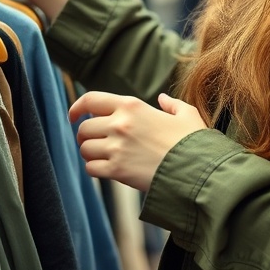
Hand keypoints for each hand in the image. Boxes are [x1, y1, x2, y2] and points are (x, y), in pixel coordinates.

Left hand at [69, 91, 207, 192]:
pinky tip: (107, 170)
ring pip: (85, 148)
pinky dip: (95, 170)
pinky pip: (91, 168)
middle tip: (94, 143)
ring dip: (90, 154)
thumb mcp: (187, 115)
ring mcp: (116, 146)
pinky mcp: (117, 169)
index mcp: (131, 105)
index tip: (72, 116)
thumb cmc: (193, 142)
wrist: (196, 170)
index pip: (91, 99)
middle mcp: (120, 123)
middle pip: (84, 128)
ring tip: (103, 157)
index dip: (77, 107)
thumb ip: (172, 104)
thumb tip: (162, 99)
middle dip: (85, 137)